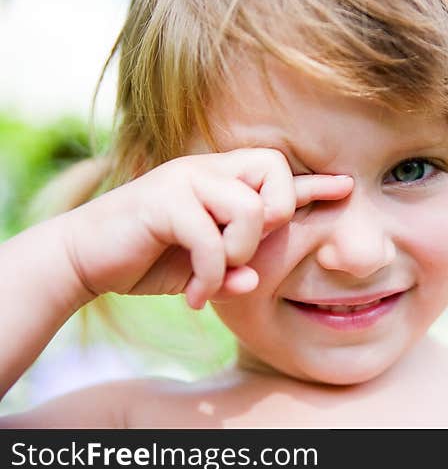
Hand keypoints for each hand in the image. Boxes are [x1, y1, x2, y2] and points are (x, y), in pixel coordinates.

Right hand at [61, 148, 352, 308]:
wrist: (81, 260)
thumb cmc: (145, 260)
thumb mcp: (199, 267)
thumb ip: (232, 267)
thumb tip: (254, 279)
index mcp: (219, 180)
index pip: (276, 173)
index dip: (313, 183)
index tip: (346, 187)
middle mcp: (206, 170)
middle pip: (274, 172)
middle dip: (277, 217)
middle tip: (244, 253)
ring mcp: (185, 180)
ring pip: (250, 208)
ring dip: (240, 252)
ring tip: (216, 277)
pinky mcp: (164, 200)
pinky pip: (211, 239)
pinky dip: (210, 277)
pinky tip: (194, 298)